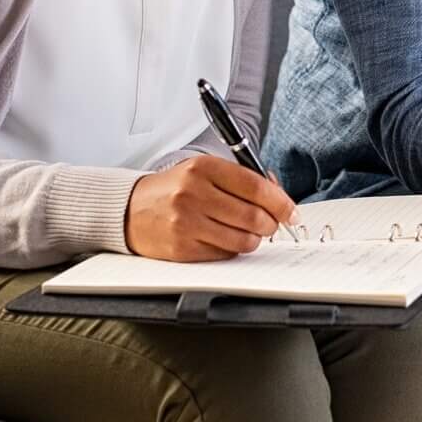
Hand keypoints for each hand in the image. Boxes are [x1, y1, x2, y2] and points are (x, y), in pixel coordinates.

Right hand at [123, 156, 296, 261]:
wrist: (129, 210)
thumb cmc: (174, 189)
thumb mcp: (204, 171)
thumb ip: (241, 179)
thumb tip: (278, 195)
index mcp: (203, 168)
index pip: (255, 186)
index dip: (280, 201)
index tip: (291, 211)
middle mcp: (193, 193)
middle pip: (253, 215)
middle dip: (271, 224)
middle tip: (273, 224)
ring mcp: (186, 222)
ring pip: (242, 239)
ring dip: (255, 239)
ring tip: (250, 232)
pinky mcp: (181, 248)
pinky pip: (224, 254)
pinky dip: (233, 249)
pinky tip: (226, 239)